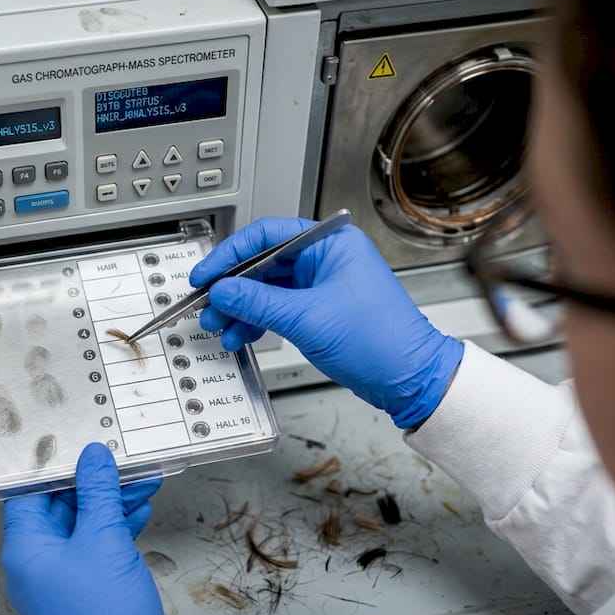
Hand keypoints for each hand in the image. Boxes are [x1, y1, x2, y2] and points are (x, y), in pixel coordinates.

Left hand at [2, 443, 172, 614]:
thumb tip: (92, 460)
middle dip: (93, 484)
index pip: (27, 493)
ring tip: (138, 484)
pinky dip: (114, 529)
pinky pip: (94, 547)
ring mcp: (59, 579)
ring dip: (109, 504)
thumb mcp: (104, 540)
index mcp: (25, 550)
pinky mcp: (82, 589)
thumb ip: (98, 493)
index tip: (76, 449)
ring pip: (81, 526)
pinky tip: (137, 512)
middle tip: (119, 466)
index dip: (52, 468)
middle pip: (58, 507)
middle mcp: (35, 564)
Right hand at [190, 216, 462, 427]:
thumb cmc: (380, 341)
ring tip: (220, 326)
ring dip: (240, 308)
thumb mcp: (308, 318)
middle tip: (208, 306)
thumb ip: (258, 302)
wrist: (408, 378)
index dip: (229, 254)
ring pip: (267, 289)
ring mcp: (321, 284)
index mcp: (330, 243)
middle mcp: (325, 258)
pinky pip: (277, 308)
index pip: (266, 235)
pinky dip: (256, 321)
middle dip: (232, 288)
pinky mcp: (319, 309)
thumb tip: (223, 290)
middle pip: (262, 263)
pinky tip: (240, 335)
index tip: (206, 274)